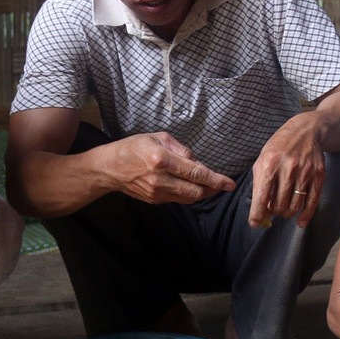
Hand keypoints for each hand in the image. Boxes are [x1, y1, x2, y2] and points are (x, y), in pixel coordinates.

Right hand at [108, 133, 234, 203]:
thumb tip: (198, 162)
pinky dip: (188, 193)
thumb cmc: (133, 148)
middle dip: (212, 189)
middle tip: (221, 184)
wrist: (110, 168)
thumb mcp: (158, 138)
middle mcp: (160, 179)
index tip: (229, 183)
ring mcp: (157, 192)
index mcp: (162, 159)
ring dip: (202, 192)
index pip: (196, 173)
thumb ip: (181, 149)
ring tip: (208, 185)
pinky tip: (189, 185)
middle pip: (196, 191)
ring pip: (189, 198)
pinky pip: (178, 199)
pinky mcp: (155, 200)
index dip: (216, 180)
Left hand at [248, 114, 325, 228]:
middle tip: (272, 208)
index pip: (262, 196)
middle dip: (273, 212)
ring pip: (294, 206)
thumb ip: (258, 184)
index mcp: (270, 164)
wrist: (306, 131)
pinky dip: (305, 216)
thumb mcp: (262, 159)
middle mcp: (288, 169)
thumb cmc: (279, 147)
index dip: (257, 214)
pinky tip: (300, 221)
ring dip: (286, 213)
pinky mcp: (318, 176)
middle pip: (279, 205)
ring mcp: (305, 173)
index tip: (254, 223)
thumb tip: (259, 210)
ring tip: (283, 207)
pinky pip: (312, 202)